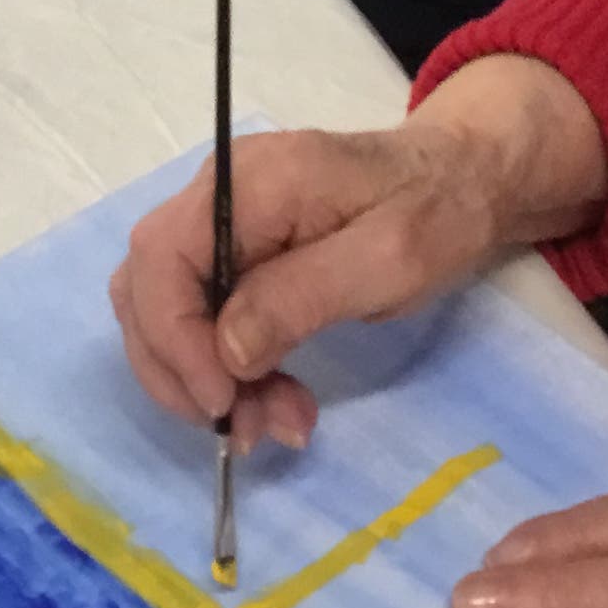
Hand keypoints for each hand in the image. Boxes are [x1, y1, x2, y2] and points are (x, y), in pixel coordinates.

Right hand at [108, 55, 607, 450]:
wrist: (461, 181)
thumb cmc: (436, 213)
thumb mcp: (390, 259)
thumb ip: (302, 297)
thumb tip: (227, 350)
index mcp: (252, 179)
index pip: (161, 255)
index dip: (174, 336)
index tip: (223, 402)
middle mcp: (216, 191)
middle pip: (146, 287)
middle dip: (184, 370)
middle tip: (249, 428)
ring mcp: (218, 221)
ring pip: (162, 310)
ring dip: (201, 379)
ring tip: (273, 420)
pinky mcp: (231, 252)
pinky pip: (197, 315)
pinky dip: (221, 369)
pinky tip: (271, 398)